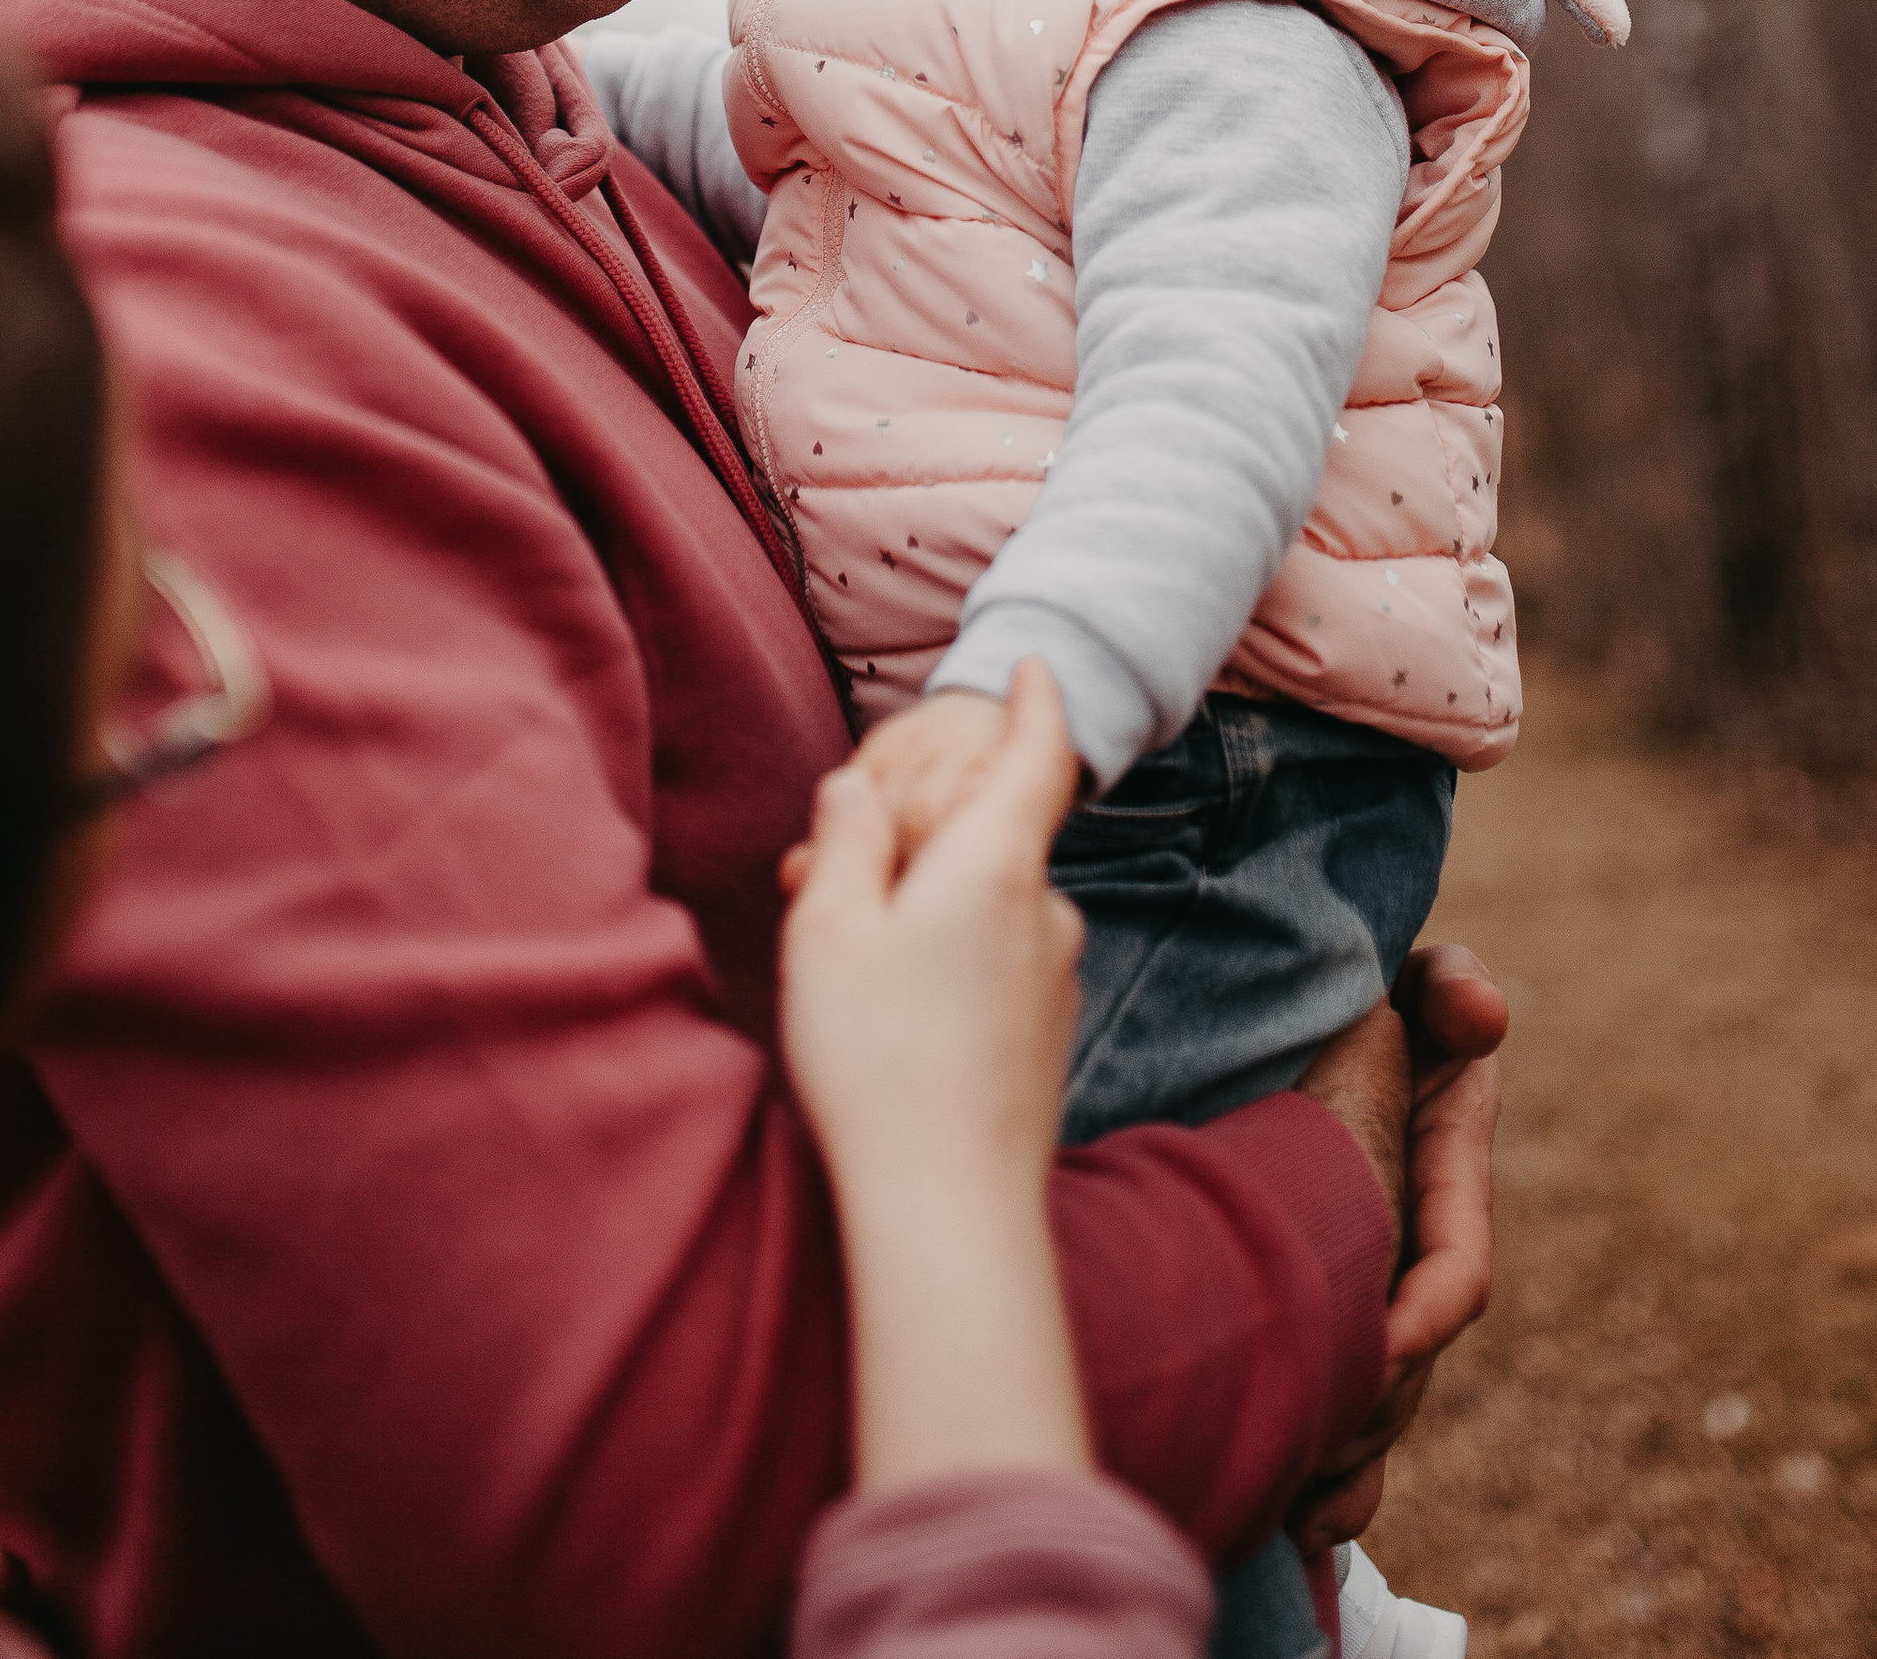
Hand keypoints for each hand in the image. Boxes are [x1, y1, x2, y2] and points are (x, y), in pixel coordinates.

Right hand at [780, 663, 1094, 1487]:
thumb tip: (856, 790)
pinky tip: (887, 1021)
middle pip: (990, 842)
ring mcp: (1053, 982)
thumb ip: (846, 842)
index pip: (1037, 756)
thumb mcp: (830, 929)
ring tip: (839, 963)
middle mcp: (1045, 913)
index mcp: (996, 864)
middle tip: (822, 880)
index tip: (1034, 666)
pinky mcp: (1045, 1043)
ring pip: (988, 912)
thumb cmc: (879, 1059)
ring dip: (927, 912)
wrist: (951, 1211)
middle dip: (920, 842)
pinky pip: (995, 969)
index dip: (1036, 704)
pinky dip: (947, 965)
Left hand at [1287, 938, 1507, 1551]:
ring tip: (1301, 1502)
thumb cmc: (1372, 998)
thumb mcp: (1413, 984)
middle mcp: (1419, 1251)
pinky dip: (1339, 1482)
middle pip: (1414, 1360)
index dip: (1423, 1313)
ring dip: (1351, 1455)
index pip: (1457, 1273)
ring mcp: (1379, 1292)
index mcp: (1447, 1182)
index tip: (1379, 1343)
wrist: (1322, 1033)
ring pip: (1384, 1401)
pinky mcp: (1336, 1322)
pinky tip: (1305, 1527)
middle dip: (1374, 1405)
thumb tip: (1484, 1015)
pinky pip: (1353, 1420)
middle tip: (1313, 1441)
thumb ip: (1449, 988)